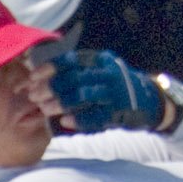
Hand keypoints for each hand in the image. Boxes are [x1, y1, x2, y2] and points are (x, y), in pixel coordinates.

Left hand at [46, 49, 171, 133]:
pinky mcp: (119, 111)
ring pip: (83, 95)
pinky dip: (78, 119)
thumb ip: (78, 70)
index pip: (71, 60)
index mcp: (101, 60)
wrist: (149, 100)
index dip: (50, 68)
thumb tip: (43, 74)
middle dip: (51, 87)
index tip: (33, 76)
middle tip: (34, 95)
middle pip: (74, 78)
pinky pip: (95, 116)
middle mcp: (109, 73)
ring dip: (60, 103)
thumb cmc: (115, 85)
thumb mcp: (101, 69)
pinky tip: (65, 122)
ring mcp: (115, 93)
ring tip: (45, 110)